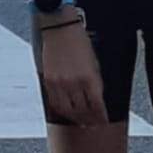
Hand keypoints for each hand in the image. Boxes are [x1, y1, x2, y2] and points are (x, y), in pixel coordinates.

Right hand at [38, 11, 107, 125]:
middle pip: (82, 111)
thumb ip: (95, 81)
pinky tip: (66, 112)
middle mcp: (74, 83)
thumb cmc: (79, 41)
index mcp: (89, 77)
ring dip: (75, 119)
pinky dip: (62, 110)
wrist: (60, 27)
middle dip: (89, 120)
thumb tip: (96, 98)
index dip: (101, 116)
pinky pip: (55, 102)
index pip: (97, 105)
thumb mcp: (94, 61)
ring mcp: (59, 83)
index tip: (103, 120)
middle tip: (93, 125)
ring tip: (80, 122)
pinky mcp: (48, 81)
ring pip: (67, 110)